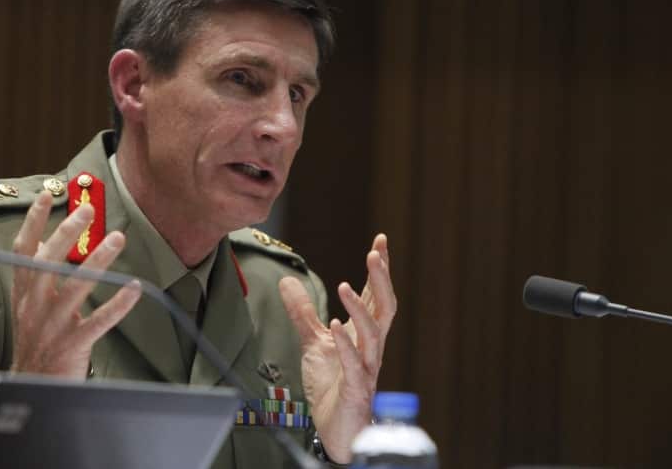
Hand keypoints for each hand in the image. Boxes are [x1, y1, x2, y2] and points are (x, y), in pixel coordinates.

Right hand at [9, 191, 140, 377]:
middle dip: (67, 233)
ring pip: (75, 287)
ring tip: (117, 238)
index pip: (23, 251)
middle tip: (87, 209)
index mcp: (23, 295)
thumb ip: (38, 281)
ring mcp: (52, 326)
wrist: (31, 388)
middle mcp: (34, 306)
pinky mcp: (72, 345)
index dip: (33, 222)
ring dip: (97, 260)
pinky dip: (117, 304)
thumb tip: (48, 245)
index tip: (46, 194)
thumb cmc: (36, 345)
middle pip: (48, 262)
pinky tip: (134, 287)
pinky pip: (98, 321)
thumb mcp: (29, 309)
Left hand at [278, 233, 395, 463]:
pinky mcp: (355, 388)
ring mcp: (366, 368)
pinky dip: (345, 344)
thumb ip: (303, 313)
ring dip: (360, 309)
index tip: (380, 242)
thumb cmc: (332, 385)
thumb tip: (287, 281)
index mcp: (364, 334)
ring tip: (346, 286)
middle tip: (375, 254)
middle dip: (382, 281)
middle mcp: (371, 347)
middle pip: (384, 309)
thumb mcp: (313, 342)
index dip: (379, 271)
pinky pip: (354, 364)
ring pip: (373, 335)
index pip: (376, 296)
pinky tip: (335, 326)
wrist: (336, 429)